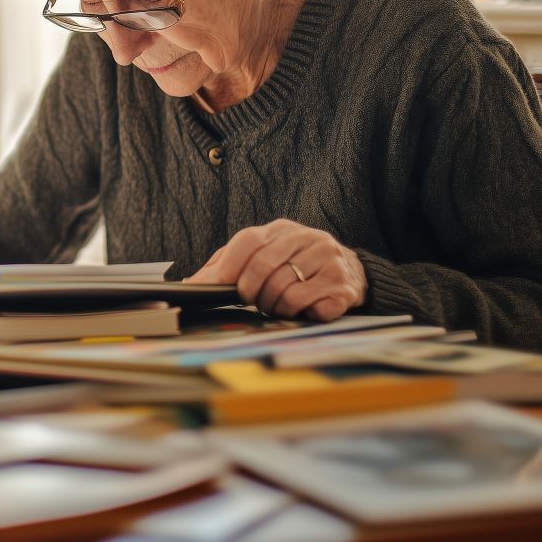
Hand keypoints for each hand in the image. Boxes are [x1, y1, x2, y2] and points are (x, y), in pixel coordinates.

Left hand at [184, 219, 367, 320]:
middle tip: (252, 301)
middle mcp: (307, 238)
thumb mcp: (263, 256)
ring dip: (273, 306)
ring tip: (279, 305)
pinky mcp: (341, 286)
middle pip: (262, 267)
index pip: (248, 240)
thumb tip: (190, 282)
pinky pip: (305, 304)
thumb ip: (226, 265)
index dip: (228, 267)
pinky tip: (301, 308)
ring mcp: (327, 260)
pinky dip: (295, 312)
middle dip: (250, 292)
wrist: (351, 272)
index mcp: (281, 229)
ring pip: (283, 290)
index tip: (216, 288)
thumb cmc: (296, 266)